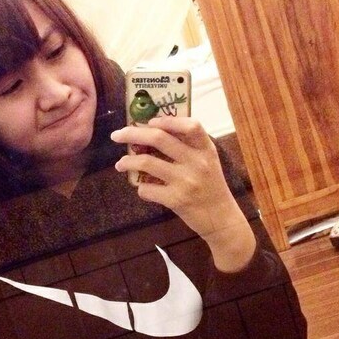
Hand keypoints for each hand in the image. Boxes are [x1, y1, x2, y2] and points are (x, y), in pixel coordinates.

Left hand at [111, 118, 255, 272]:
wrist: (221, 218)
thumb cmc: (211, 187)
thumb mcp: (208, 161)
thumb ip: (190, 146)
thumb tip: (156, 129)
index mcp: (206, 149)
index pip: (190, 126)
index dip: (167, 120)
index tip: (150, 121)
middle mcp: (197, 163)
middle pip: (159, 138)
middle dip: (132, 134)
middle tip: (117, 135)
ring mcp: (186, 182)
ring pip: (146, 162)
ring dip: (127, 161)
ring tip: (120, 163)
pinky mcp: (176, 200)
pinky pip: (147, 189)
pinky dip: (141, 188)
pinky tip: (143, 188)